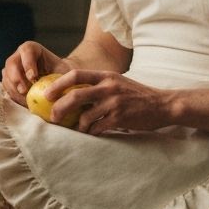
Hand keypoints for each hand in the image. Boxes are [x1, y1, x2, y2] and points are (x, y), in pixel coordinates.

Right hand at [1, 42, 70, 102]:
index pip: (26, 51)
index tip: (33, 77)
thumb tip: (56, 87)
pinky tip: (23, 103)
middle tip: (24, 91)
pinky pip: (6, 88)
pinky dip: (14, 96)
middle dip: (16, 78)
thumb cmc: (62, 73)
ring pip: (6, 77)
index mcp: (32, 49)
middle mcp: (19, 56)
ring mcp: (11, 69)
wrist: (57, 80)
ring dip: (14, 90)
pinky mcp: (8, 81)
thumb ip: (61, 76)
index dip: (28, 64)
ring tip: (26, 101)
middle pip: (11, 64)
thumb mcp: (65, 71)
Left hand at [43, 69, 172, 134]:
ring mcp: (114, 103)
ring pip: (85, 117)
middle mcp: (109, 87)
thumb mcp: (117, 82)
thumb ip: (98, 85)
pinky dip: (91, 133)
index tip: (47, 94)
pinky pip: (97, 128)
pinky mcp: (120, 119)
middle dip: (59, 108)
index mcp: (106, 76)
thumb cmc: (136, 95)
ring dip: (77, 126)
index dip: (58, 84)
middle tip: (53, 117)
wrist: (162, 104)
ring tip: (78, 129)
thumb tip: (71, 94)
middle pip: (75, 96)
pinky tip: (92, 134)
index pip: (76, 75)